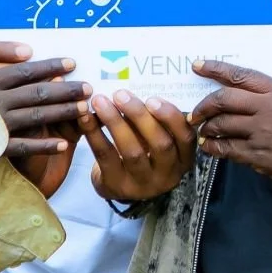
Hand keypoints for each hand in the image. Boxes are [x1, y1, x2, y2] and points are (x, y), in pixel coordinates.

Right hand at [0, 41, 84, 196]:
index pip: (25, 71)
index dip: (50, 66)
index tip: (71, 63)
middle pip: (39, 93)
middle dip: (66, 90)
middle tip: (90, 87)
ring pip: (38, 118)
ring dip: (63, 114)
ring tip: (85, 110)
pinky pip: (23, 147)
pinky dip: (44, 146)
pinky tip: (64, 145)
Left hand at [79, 92, 194, 203]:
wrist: (118, 185)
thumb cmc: (142, 152)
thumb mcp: (156, 140)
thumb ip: (154, 120)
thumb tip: (136, 86)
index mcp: (182, 159)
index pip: (186, 137)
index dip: (171, 117)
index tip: (152, 99)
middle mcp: (167, 175)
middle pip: (160, 144)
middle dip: (140, 116)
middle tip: (120, 94)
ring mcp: (142, 185)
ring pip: (132, 151)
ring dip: (115, 122)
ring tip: (100, 101)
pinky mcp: (116, 186)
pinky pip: (106, 157)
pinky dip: (95, 135)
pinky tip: (85, 118)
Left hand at [191, 60, 271, 243]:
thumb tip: (251, 95)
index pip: (241, 76)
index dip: (216, 69)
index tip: (198, 66)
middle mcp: (267, 110)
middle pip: (224, 100)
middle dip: (204, 105)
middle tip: (195, 112)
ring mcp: (260, 133)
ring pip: (222, 125)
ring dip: (207, 127)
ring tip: (203, 130)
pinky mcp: (256, 156)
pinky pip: (226, 148)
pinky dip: (214, 147)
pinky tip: (210, 146)